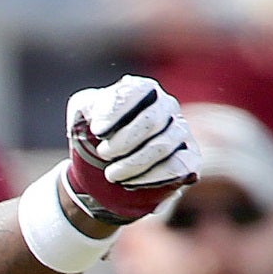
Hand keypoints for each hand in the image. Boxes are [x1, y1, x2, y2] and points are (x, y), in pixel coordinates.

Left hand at [63, 76, 198, 226]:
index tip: (97, 131)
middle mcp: (167, 106)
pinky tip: (131, 184)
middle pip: (151, 121)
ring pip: (162, 146)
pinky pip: (178, 167)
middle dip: (123, 142)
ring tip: (112, 175)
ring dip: (133, 164)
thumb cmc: (98, 131)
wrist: (108, 162)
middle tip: (103, 154)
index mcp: (144, 89)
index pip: (137, 92)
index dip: (116, 112)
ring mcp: (181, 131)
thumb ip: (87, 106)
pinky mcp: (190, 158)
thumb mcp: (82, 113)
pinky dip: (152, 178)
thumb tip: (100, 121)